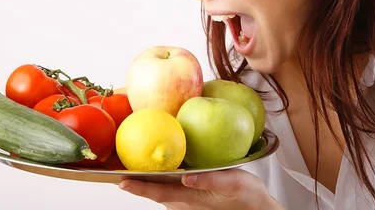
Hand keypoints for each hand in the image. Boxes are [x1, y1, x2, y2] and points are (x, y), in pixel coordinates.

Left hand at [118, 169, 282, 209]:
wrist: (258, 209)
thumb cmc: (246, 196)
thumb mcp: (232, 183)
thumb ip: (210, 181)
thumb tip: (187, 177)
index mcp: (191, 198)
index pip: (158, 193)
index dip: (139, 188)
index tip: (121, 182)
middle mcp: (184, 203)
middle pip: (154, 192)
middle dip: (135, 182)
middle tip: (116, 169)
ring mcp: (186, 203)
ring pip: (160, 192)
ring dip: (145, 183)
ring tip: (129, 168)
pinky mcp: (191, 200)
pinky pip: (168, 192)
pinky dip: (157, 183)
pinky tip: (155, 172)